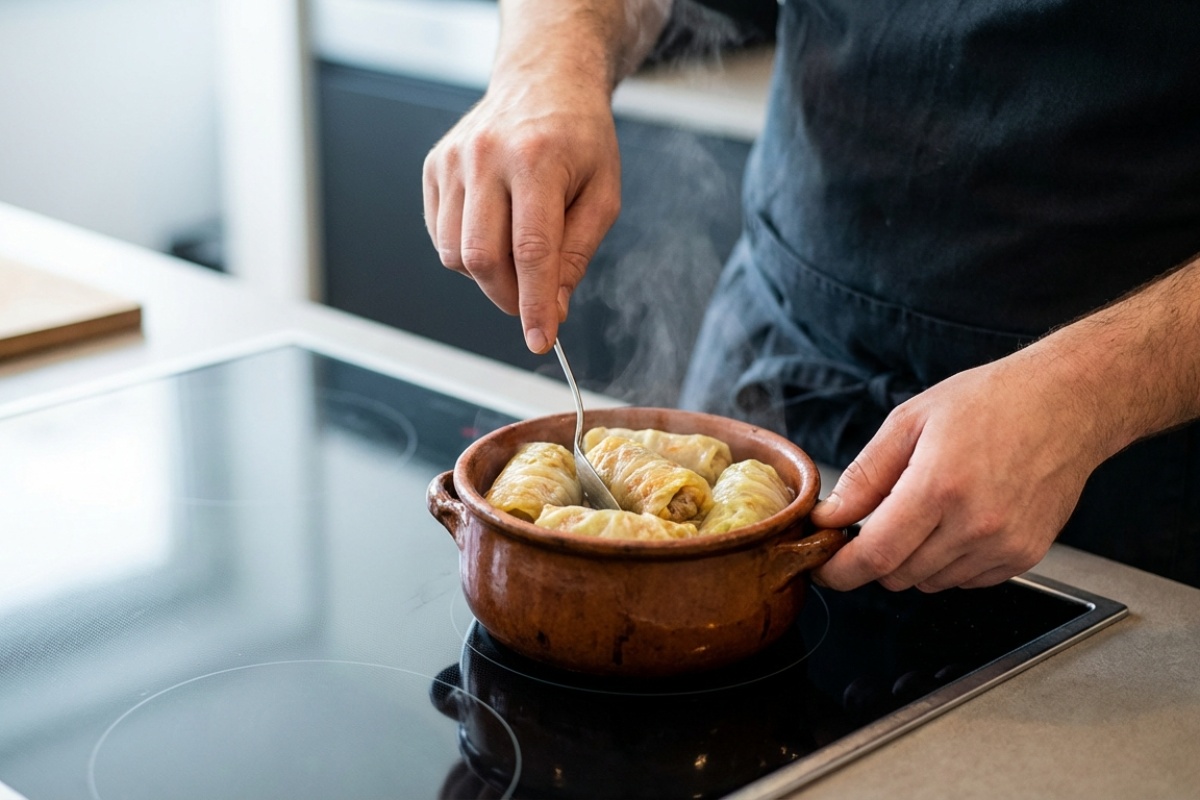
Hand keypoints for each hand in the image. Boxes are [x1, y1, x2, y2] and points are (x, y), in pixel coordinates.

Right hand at [422, 78, 620, 353]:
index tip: (540, 340)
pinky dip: (467, 252)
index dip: (533, 305)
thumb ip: (577, 253)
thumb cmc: (580, 138)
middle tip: (532, 302)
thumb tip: (553, 307)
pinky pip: (442, 236)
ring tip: (518, 253)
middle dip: (508, 297)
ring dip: (488, 276)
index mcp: (537, 159)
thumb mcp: (603, 194)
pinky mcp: (434, 166)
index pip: (531, 251)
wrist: (543, 80)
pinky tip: (495, 231)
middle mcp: (486, 156)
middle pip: (482, 258)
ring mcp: (453, 160)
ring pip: (456, 254)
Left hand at [809, 351, 1110, 591]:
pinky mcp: (1025, 556)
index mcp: (939, 486)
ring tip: (927, 509)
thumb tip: (830, 517)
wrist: (1067, 404)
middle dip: (874, 557)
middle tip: (876, 521)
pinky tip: (957, 521)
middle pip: (898, 575)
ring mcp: (1004, 545)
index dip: (841, 571)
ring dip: (912, 559)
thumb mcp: (910, 421)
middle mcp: (975, 524)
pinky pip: (964, 580)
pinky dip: (947, 562)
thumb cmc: (990, 402)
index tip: (824, 569)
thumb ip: (865, 476)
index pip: (876, 555)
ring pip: (929, 582)